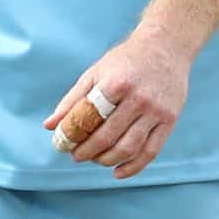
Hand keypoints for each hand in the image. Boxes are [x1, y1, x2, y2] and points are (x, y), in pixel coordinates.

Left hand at [44, 30, 189, 179]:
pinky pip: (150, 151)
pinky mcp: (169, 120)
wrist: (166, 47)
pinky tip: (118, 172)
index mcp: (116, 84)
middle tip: (77, 156)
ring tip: (96, 159)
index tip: (63, 145)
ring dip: (107, 160)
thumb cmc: (125, 60)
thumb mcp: (96, 73)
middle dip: (87, 152)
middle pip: (107, 137)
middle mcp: (138, 99)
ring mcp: (156, 111)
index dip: (73, 136)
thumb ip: (73, 99)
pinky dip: (133, 167)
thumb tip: (50, 126)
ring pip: (128, 148)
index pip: (89, 119)